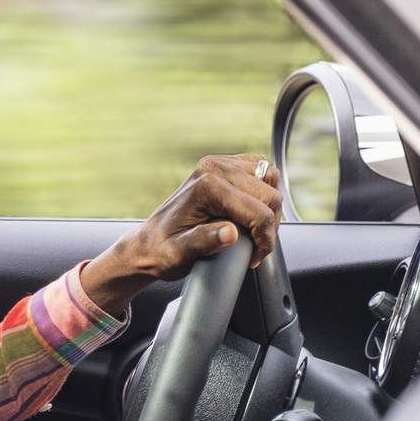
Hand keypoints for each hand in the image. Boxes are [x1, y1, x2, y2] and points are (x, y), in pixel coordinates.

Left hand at [81, 154, 282, 314]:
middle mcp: (214, 168)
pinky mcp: (225, 166)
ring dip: (270, 208)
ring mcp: (220, 163)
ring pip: (270, 180)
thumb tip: (230, 233)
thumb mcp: (180, 254)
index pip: (259, 211)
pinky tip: (254, 212)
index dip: (264, 240)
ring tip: (256, 232)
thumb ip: (205, 242)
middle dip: (270, 225)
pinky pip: (261, 172)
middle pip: (270, 194)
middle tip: (257, 247)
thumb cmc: (162, 251)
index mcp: (206, 186)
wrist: (149, 243)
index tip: (255, 257)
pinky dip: (264, 192)